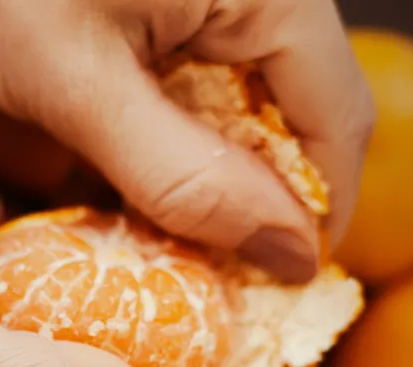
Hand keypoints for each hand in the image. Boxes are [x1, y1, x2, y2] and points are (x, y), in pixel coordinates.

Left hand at [0, 0, 373, 281]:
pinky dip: (174, 142)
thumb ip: (181, 174)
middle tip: (205, 274)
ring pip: (254, 111)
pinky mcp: (182, 8)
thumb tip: (287, 253)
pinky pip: (206, 88)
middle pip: (303, 120)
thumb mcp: (75, 83)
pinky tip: (127, 179)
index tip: (270, 291)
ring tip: (158, 233)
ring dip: (211, 178)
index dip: (312, 221)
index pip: (336, 124)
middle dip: (257, 204)